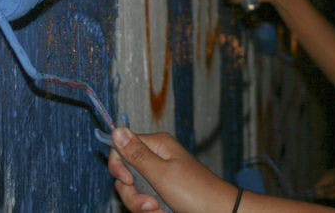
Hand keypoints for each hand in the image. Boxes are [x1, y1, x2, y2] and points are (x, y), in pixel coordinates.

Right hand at [107, 127, 238, 212]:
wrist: (217, 212)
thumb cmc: (194, 191)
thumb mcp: (161, 173)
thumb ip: (136, 154)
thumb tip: (117, 130)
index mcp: (156, 145)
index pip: (121, 148)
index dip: (118, 166)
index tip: (128, 180)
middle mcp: (156, 158)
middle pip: (124, 175)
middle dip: (133, 194)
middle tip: (151, 203)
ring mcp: (158, 176)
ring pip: (133, 191)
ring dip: (142, 206)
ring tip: (160, 210)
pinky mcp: (161, 193)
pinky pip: (144, 201)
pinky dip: (151, 210)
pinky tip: (163, 212)